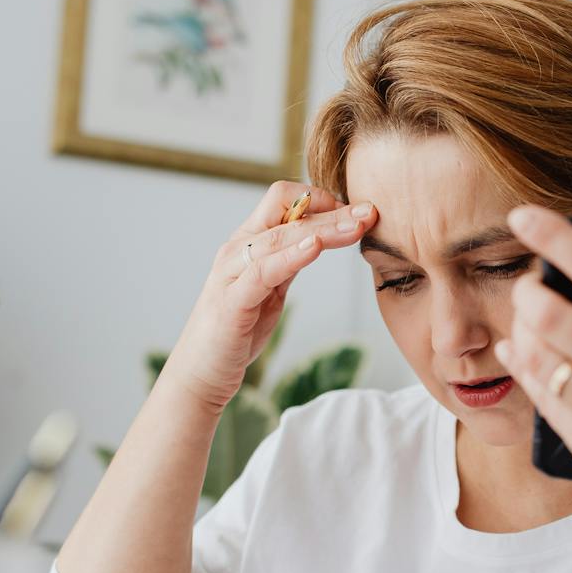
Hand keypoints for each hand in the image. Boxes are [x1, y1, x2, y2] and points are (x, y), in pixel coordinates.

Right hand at [158, 182, 376, 413]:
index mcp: (247, 243)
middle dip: (334, 210)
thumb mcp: (271, 289)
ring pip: (280, 237)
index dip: (321, 200)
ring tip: (356, 226)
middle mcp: (237, 250)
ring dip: (324, 229)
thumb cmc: (236, 331)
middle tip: (370, 211)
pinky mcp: (232, 301)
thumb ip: (289, 262)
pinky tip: (316, 247)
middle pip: (287, 212)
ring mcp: (231, 273)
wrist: (201, 373)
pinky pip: (263, 271)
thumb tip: (321, 239)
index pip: (283, 199)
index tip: (354, 213)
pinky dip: (292, 256)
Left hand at [495, 206, 571, 548]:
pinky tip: (524, 352)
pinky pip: (542, 396)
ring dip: (522, 327)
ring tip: (530, 317)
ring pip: (539, 353)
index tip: (524, 215)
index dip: (554, 237)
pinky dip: (525, 367)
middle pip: (552, 312)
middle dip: (528, 289)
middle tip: (532, 283)